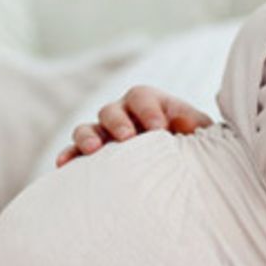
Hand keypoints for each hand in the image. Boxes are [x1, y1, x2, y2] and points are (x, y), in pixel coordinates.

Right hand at [55, 84, 213, 166]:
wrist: (175, 167)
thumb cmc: (190, 145)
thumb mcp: (199, 132)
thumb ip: (199, 126)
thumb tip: (203, 127)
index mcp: (148, 104)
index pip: (142, 97)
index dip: (148, 110)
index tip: (159, 128)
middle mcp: (122, 115)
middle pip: (111, 110)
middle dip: (118, 122)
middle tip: (128, 137)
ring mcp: (103, 134)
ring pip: (87, 128)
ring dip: (87, 136)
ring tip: (92, 149)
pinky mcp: (91, 156)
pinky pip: (73, 152)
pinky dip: (68, 156)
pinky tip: (63, 165)